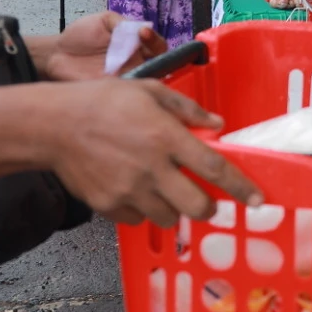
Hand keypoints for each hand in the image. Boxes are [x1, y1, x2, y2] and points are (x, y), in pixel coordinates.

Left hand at [45, 11, 167, 82]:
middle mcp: (134, 64)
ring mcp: (123, 80)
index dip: (154, 40)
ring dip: (142, 76)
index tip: (143, 32)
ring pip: (143, 83)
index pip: (157, 46)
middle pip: (158, 67)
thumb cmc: (81, 35)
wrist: (57, 52)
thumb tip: (138, 28)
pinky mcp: (109, 92)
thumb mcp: (103, 20)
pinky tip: (116, 80)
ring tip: (130, 66)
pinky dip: (124, 90)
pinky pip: (123, 95)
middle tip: (143, 55)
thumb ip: (121, 23)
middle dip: (156, 60)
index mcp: (136, 46)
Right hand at [49, 78, 262, 225]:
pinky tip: (135, 191)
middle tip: (205, 200)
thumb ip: (187, 109)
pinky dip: (142, 211)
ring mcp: (129, 191)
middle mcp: (152, 168)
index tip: (258, 200)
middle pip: (197, 207)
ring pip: (169, 218)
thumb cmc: (103, 101)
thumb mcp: (149, 91)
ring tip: (162, 189)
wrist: (53, 124)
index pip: (214, 169)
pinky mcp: (109, 206)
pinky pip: (138, 220)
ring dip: (174, 208)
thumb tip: (217, 124)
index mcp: (166, 137)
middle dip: (208, 208)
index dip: (241, 188)